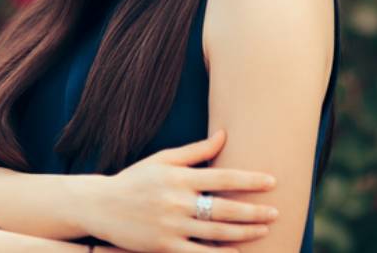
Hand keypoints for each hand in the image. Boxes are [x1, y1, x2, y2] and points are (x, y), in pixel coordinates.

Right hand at [83, 129, 278, 252]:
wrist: (100, 205)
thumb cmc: (135, 179)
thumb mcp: (162, 160)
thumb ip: (196, 151)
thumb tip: (225, 135)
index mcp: (178, 177)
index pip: (222, 177)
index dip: (250, 179)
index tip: (273, 181)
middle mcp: (177, 201)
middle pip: (224, 208)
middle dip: (254, 211)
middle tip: (277, 211)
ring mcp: (171, 225)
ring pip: (217, 232)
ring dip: (244, 233)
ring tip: (264, 231)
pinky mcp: (164, 246)